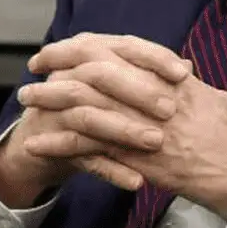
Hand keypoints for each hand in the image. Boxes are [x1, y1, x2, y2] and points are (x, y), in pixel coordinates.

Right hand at [0, 33, 192, 205]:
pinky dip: (109, 169)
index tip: (183, 74)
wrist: (38, 144)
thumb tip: (188, 67)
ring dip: (124, 130)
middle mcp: (69, 76)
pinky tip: (135, 180)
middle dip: (139, 91)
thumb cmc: (87, 108)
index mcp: (90, 55)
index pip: (124, 46)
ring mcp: (56, 110)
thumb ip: (148, 76)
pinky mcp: (50, 143)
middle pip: (102, 75)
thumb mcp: (115, 87)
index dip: (154, 57)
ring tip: (156, 143)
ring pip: (90, 116)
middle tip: (170, 110)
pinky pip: (81, 156)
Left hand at [22, 61, 226, 218]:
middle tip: (34, 66)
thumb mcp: (208, 96)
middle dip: (57, 65)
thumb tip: (175, 71)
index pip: (116, 48)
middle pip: (91, 69)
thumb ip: (185, 82)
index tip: (62, 46)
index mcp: (165, 75)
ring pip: (82, 104)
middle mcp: (149, 93)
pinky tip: (36, 143)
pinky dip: (59, 144)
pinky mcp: (131, 156)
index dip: (83, 45)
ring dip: (50, 101)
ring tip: (25, 100)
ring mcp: (138, 124)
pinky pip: (87, 147)